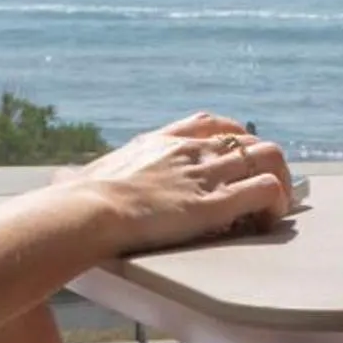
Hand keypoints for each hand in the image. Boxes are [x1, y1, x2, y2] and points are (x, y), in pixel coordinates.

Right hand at [56, 111, 292, 255]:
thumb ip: (84, 176)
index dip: (234, 135)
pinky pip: (265, 190)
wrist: (89, 209)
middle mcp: (189, 151)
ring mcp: (205, 174)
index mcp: (161, 142)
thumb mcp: (86, 175)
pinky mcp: (215, 203)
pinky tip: (271, 218)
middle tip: (266, 187)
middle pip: (248, 140)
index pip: (210, 123)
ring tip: (278, 204)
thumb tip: (61, 181)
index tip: (240, 150)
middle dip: (264, 162)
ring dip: (281, 181)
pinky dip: (277, 202)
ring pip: (268, 158)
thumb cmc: (80, 199)